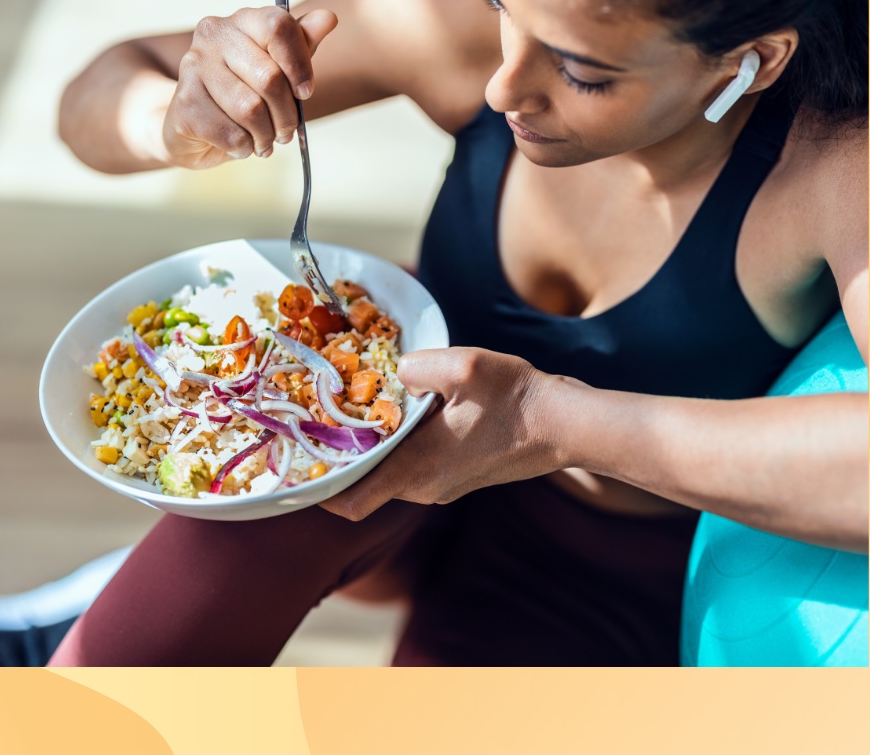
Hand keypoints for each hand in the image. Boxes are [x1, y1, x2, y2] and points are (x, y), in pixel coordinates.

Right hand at [162, 6, 337, 168]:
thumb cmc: (243, 93)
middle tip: (286, 131)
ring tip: (265, 141)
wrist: (191, 126)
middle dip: (286, 115)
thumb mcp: (276, 67)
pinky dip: (245, 148)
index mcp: (242, 20)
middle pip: (269, 77)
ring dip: (266, 135)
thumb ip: (301, 44)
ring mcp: (193, 67)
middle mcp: (213, 35)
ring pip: (250, 110)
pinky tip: (242, 145)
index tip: (306, 93)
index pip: (279, 27)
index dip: (300, 64)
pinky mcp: (183, 104)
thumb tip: (328, 18)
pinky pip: (231, 134)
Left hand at [319, 347, 557, 520]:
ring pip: (389, 472)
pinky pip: (414, 464)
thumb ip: (418, 366)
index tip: (301, 457)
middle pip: (364, 483)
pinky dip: (399, 444)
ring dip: (373, 447)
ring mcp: (444, 484)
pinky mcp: (459, 473)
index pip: (350, 501)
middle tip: (321, 416)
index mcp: (417, 470)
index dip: (319, 486)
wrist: (568, 424)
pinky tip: (403, 408)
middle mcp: (425, 487)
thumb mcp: (466, 367)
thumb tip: (395, 371)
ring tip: (359, 406)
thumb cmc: (520, 400)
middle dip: (341, 455)